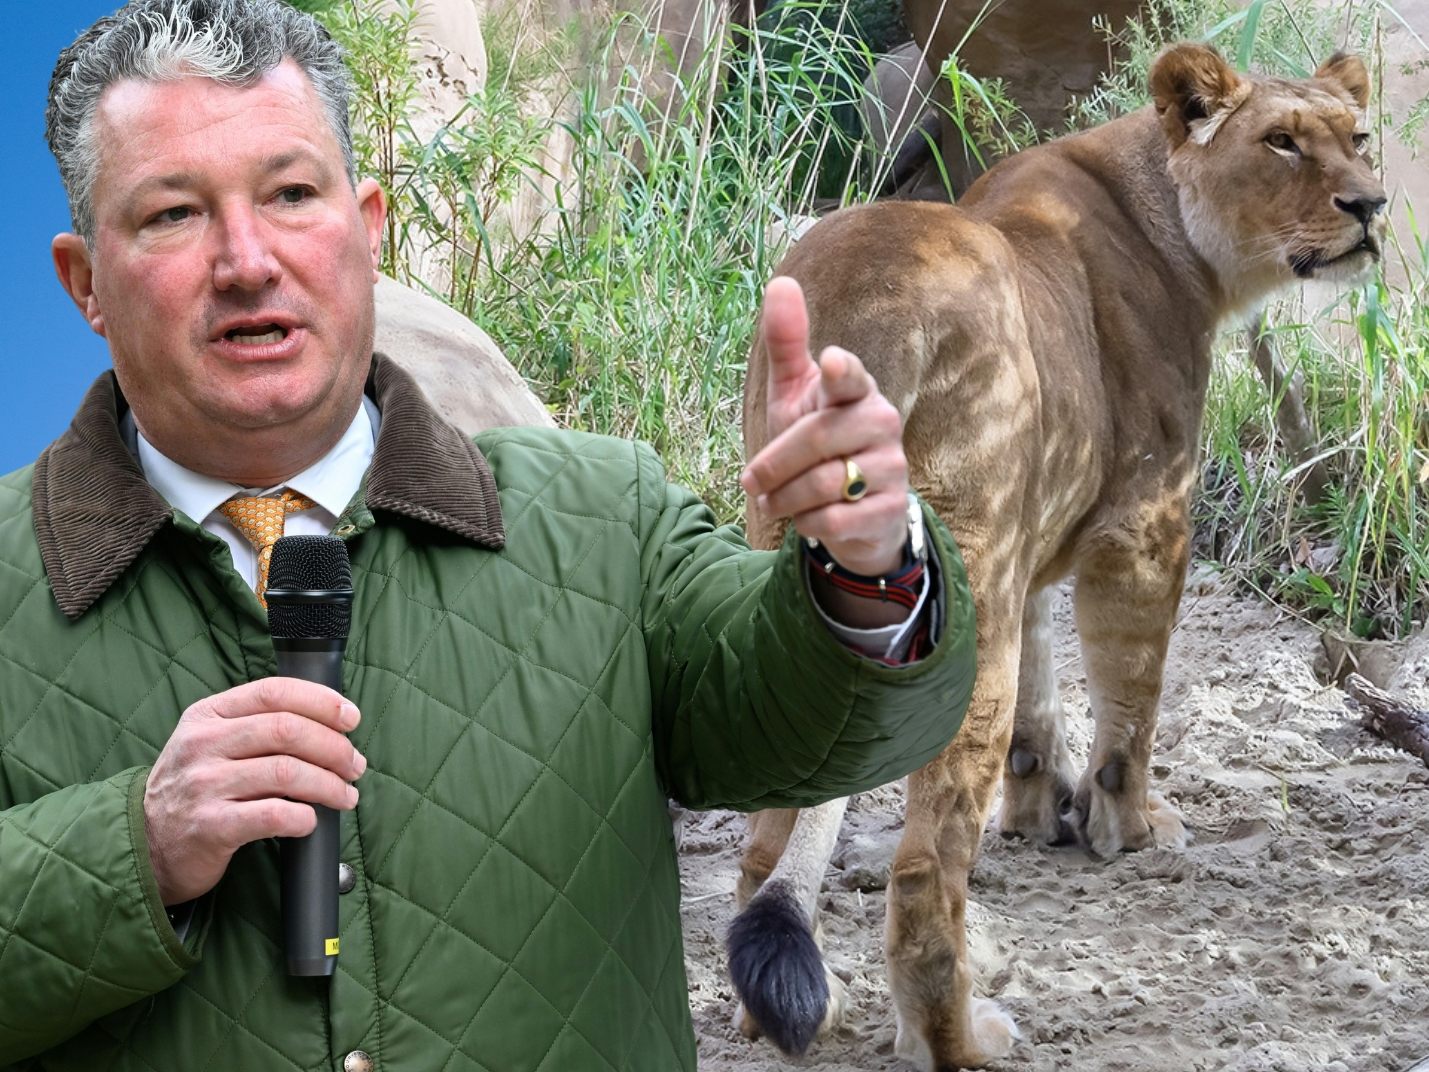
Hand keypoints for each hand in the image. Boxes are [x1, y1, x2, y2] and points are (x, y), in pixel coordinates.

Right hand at [144, 679, 365, 905]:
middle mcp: (202, 744)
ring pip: (287, 771)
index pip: (274, 692)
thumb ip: (258, 725)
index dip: (322, 702)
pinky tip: (310, 820)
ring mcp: (203, 785)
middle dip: (335, 747)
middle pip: (287, 730)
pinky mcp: (210, 826)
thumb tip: (332, 725)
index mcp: (208, 715)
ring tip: (346, 795)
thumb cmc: (195, 790)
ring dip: (329, 784)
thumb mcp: (212, 743)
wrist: (146, 845)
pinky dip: (303, 817)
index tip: (351, 718)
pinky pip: (272, 814)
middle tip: (355, 766)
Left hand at [741, 276, 909, 576]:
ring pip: (824, 484)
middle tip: (750, 482)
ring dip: (784, 499)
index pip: (849, 376)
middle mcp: (880, 422)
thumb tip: (781, 282)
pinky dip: (808, 524)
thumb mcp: (794, 393)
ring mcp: (892, 466)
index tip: (829, 361)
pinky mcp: (890, 509)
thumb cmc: (815, 442)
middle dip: (773, 465)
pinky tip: (806, 520)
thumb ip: (786, 344)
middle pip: (816, 439)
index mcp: (854, 389)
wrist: (852, 511)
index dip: (839, 370)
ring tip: (774, 502)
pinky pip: (835, 520)